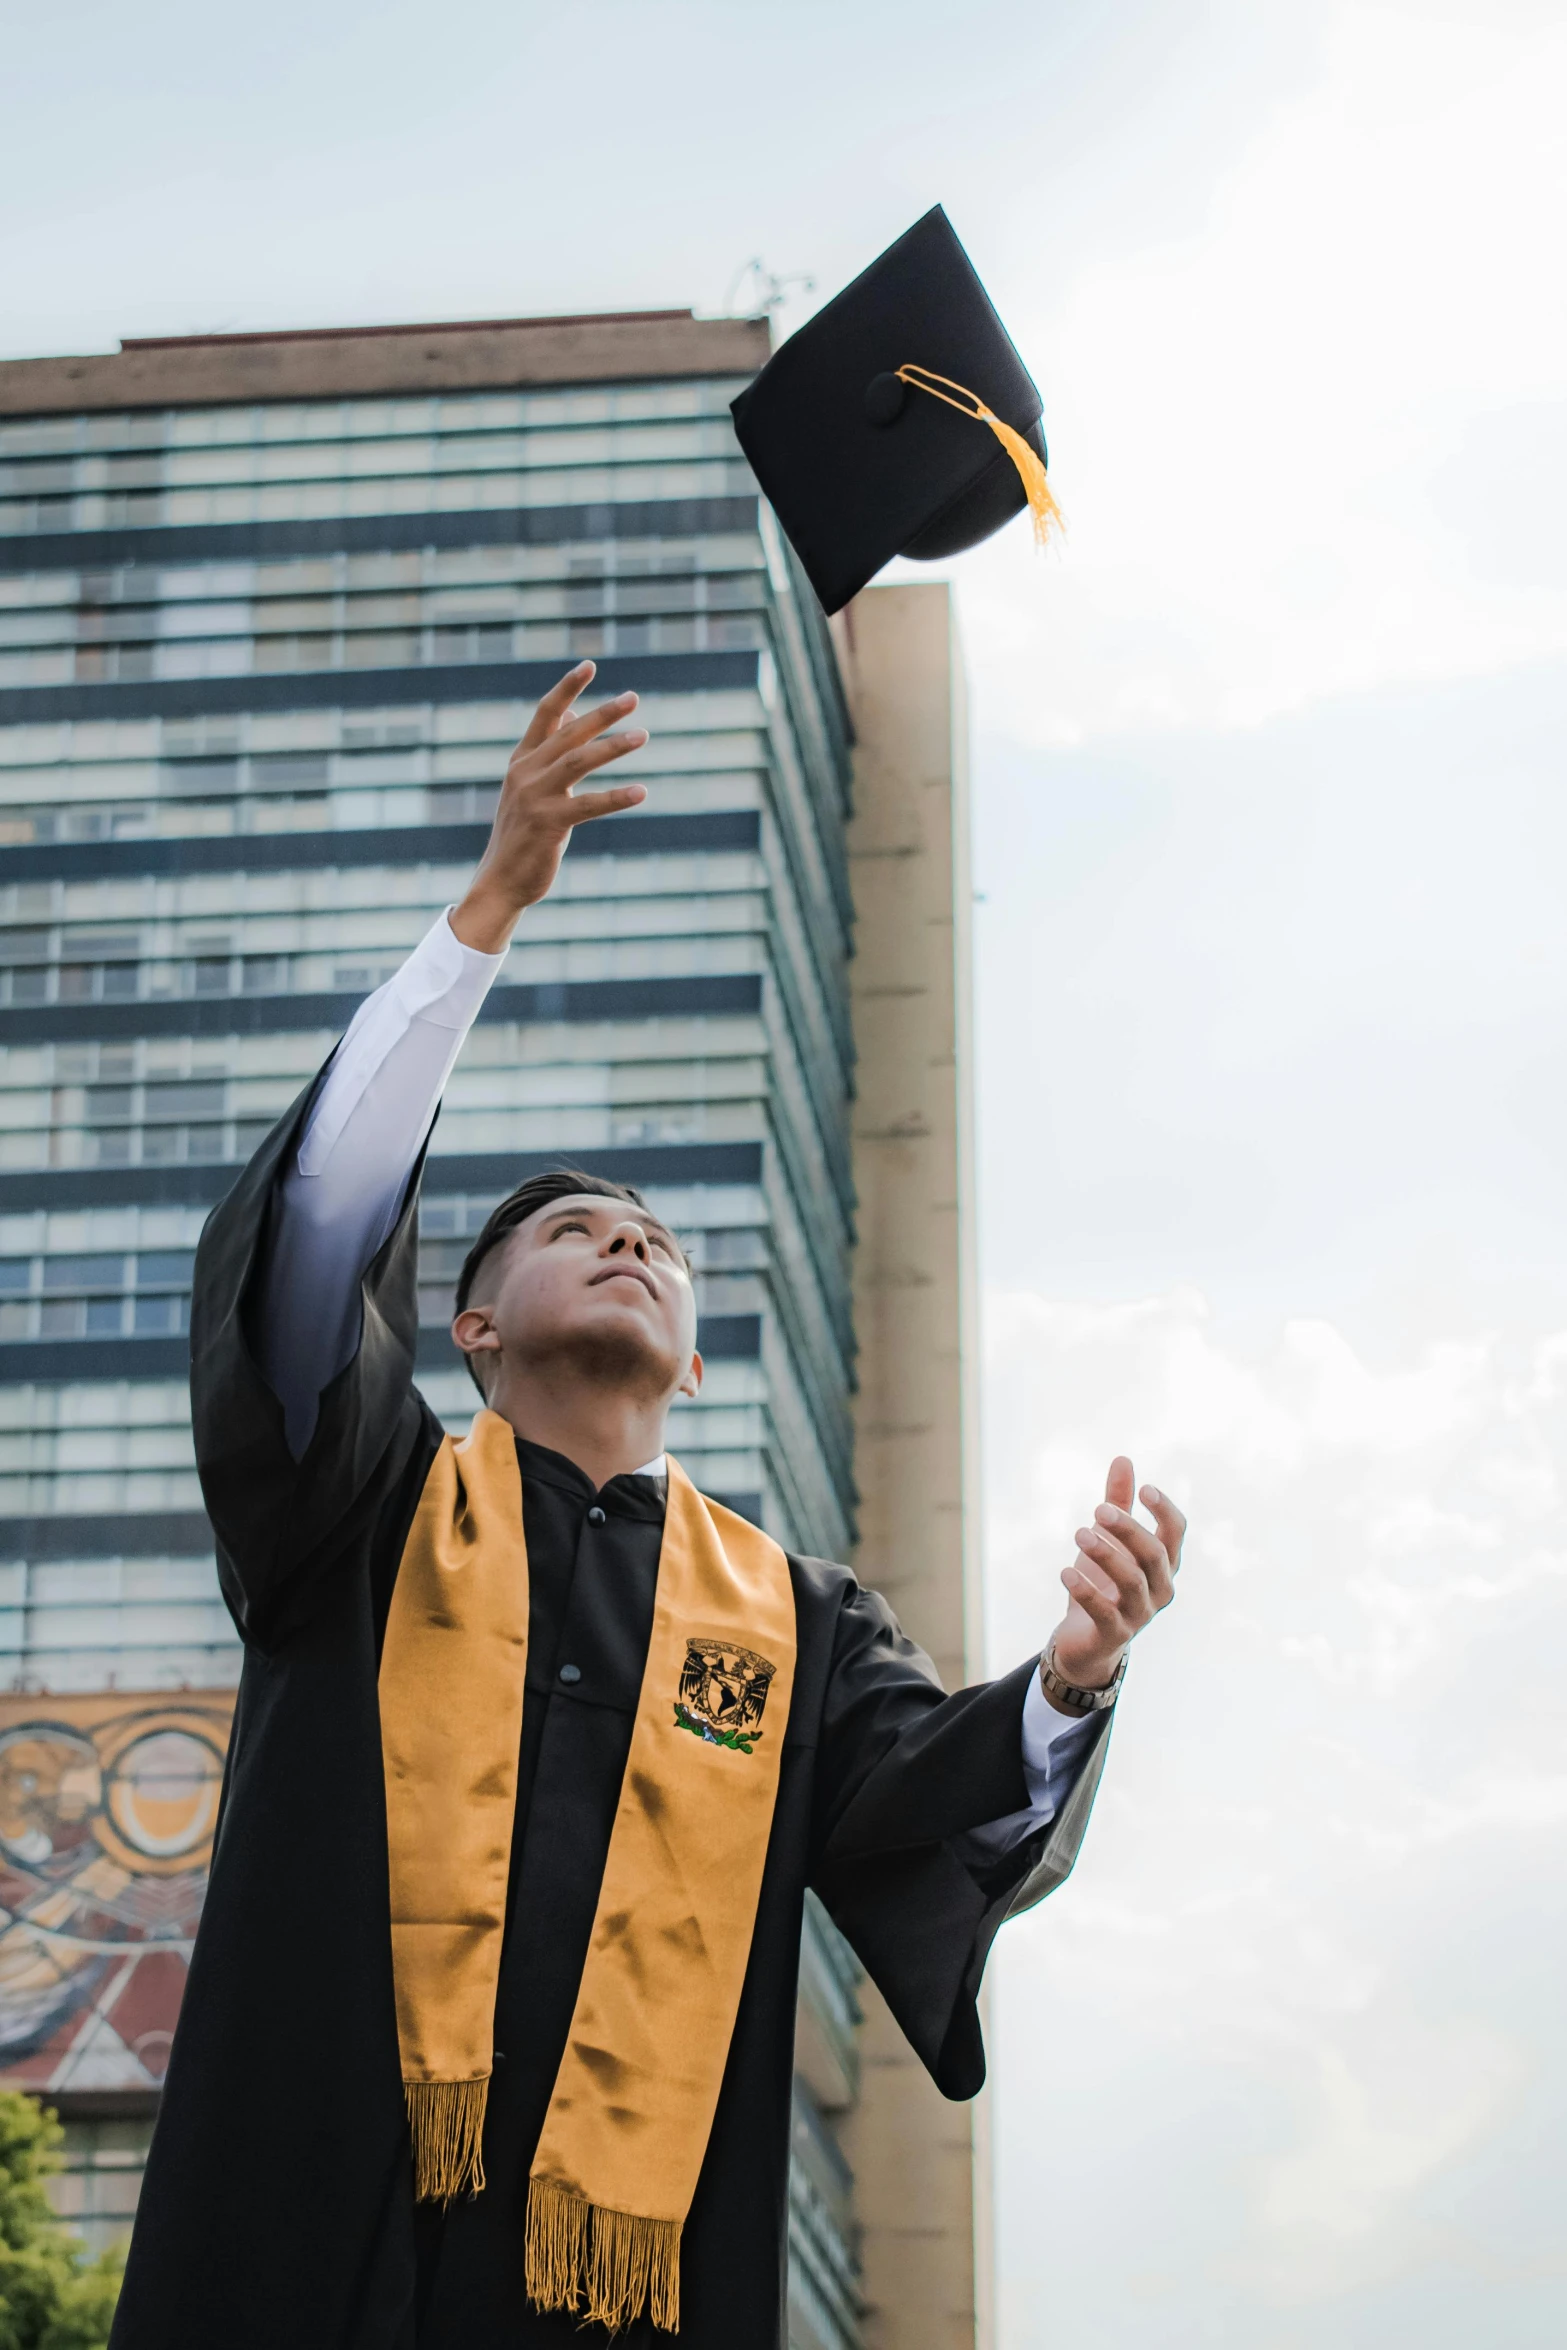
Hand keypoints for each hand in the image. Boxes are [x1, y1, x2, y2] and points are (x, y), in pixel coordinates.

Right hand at [450, 662, 648, 951]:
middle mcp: (525, 773)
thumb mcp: (532, 787)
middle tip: (634, 698)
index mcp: (522, 761)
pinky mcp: (548, 824)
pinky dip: (617, 797)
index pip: (546, 714)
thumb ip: (551, 753)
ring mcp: (535, 797)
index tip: (590, 665)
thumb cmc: (523, 834)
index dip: (568, 689)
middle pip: (569, 733)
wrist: (500, 881)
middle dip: (603, 713)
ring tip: (643, 736)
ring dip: (613, 747)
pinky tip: (641, 791)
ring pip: (579, 761)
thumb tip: (575, 716)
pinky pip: (589, 805)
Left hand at [1047, 1455, 1183, 1701]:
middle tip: (1097, 1508)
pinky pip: (1104, 1612)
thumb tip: (1123, 1459)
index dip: (1165, 1511)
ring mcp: (1140, 1613)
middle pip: (1154, 1555)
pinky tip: (1065, 1572)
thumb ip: (1118, 1502)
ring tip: (1079, 1534)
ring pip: (1132, 1582)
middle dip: (1128, 1530)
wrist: (1087, 1639)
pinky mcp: (1115, 1633)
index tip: (1145, 1489)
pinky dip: (1086, 1591)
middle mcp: (1159, 1588)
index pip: (1176, 1533)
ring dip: (1106, 1555)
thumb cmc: (1104, 1581)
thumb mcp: (1109, 1539)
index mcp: (1163, 1562)